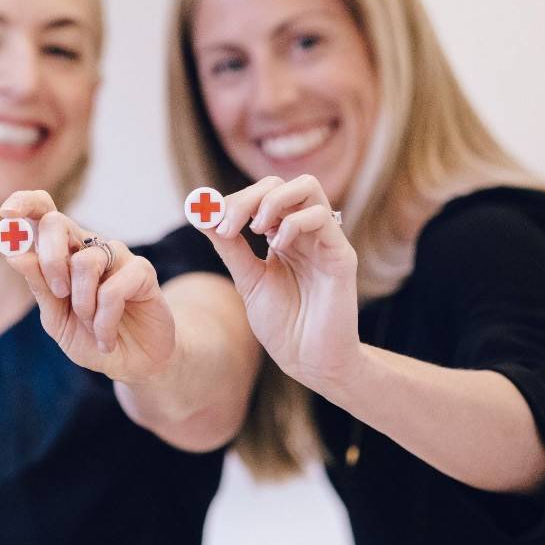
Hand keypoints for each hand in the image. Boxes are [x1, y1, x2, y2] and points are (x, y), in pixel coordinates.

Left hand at [0, 191, 175, 384]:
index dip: (24, 203)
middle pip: (57, 223)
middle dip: (49, 260)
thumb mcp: (55, 317)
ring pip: (85, 261)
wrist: (129, 362)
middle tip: (59, 293)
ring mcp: (116, 255)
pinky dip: (104, 321)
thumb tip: (15, 254)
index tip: (6, 214)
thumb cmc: (89, 337)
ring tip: (90, 326)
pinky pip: (113, 289)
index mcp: (61, 253)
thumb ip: (39, 286)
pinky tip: (106, 336)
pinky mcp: (142, 271)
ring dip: (82, 304)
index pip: (42, 211)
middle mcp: (87, 247)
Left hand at [198, 175, 360, 389]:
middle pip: (281, 184)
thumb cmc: (283, 323)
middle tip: (227, 226)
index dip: (232, 201)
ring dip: (272, 201)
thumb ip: (230, 247)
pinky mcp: (342, 255)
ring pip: (307, 187)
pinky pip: (323, 218)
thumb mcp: (247, 279)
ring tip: (255, 230)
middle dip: (247, 197)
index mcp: (283, 235)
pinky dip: (294, 223)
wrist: (309, 360)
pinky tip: (276, 246)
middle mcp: (305, 232)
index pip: (261, 194)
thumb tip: (202, 214)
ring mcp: (325, 240)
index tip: (208, 221)